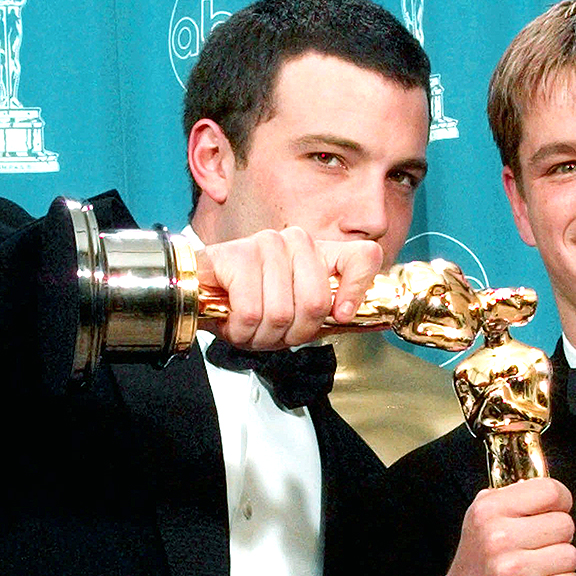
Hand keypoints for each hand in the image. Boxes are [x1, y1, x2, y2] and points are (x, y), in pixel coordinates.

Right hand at [198, 227, 382, 348]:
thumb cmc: (254, 307)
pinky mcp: (237, 254)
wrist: (201, 298)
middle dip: (294, 333)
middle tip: (275, 331)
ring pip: (284, 311)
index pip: (365, 256)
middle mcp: (297, 241)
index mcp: (320, 252)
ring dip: (264, 335)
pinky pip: (254, 312)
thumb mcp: (300, 313)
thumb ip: (334, 313)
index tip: (341, 316)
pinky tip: (235, 322)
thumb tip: (375, 320)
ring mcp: (267, 243)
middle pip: (318, 302)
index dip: (358, 291)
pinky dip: (243, 331)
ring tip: (252, 327)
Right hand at [438, 478, 575, 575]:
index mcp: (489, 510)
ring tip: (539, 567)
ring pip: (570, 555)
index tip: (554, 510)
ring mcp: (512, 569)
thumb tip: (550, 491)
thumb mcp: (482, 517)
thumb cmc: (479, 561)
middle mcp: (499, 537)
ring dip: (561, 563)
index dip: (560, 500)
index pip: (550, 491)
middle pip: (565, 524)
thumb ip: (513, 496)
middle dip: (558, 535)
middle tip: (540, 545)